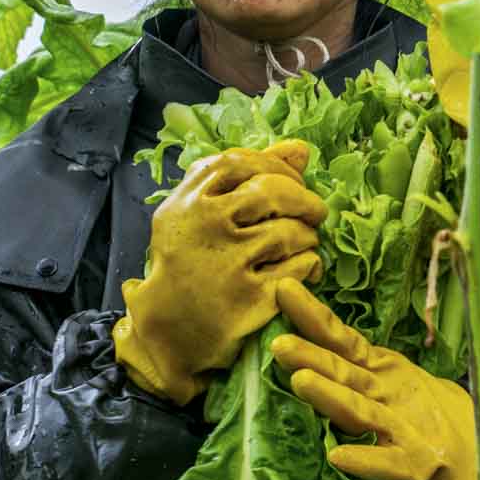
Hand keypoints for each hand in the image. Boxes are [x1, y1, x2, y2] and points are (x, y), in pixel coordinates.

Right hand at [114, 140, 325, 404]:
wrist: (167, 331)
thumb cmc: (185, 264)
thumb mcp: (196, 214)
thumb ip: (243, 176)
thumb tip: (300, 148)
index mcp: (189, 203)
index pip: (241, 163)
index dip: (275, 167)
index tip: (290, 180)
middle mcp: (208, 227)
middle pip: (274, 191)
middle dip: (304, 198)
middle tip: (313, 212)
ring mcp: (230, 263)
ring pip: (293, 231)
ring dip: (308, 235)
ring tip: (304, 243)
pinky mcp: (251, 298)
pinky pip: (301, 267)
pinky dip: (310, 264)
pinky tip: (305, 270)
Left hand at [270, 278, 477, 479]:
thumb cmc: (432, 412)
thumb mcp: (395, 379)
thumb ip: (356, 367)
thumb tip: (302, 348)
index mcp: (383, 369)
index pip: (342, 339)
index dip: (313, 317)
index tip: (282, 290)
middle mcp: (389, 392)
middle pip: (345, 371)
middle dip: (312, 356)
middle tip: (278, 344)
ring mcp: (404, 427)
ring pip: (361, 410)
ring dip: (331, 397)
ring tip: (300, 383)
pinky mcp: (416, 464)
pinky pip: (386, 463)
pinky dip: (365, 459)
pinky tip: (339, 458)